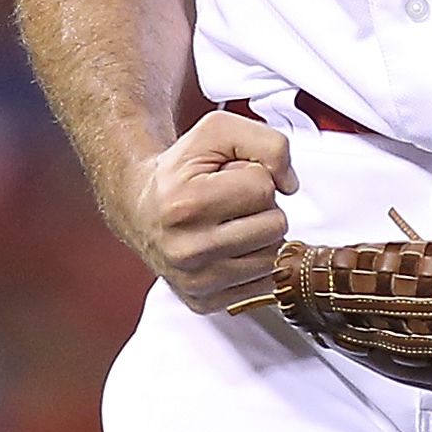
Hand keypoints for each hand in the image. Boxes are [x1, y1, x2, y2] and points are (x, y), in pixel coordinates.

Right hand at [115, 110, 297, 312]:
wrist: (140, 207)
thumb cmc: (179, 171)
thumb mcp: (218, 131)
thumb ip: (267, 143)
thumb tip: (290, 184)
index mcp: (187, 204)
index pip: (263, 189)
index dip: (253, 175)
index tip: (227, 178)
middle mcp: (189, 250)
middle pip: (274, 227)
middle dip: (260, 207)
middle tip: (230, 201)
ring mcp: (196, 281)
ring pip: (273, 258)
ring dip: (259, 236)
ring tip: (229, 223)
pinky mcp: (203, 301)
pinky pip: (262, 284)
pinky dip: (252, 262)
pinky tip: (228, 247)